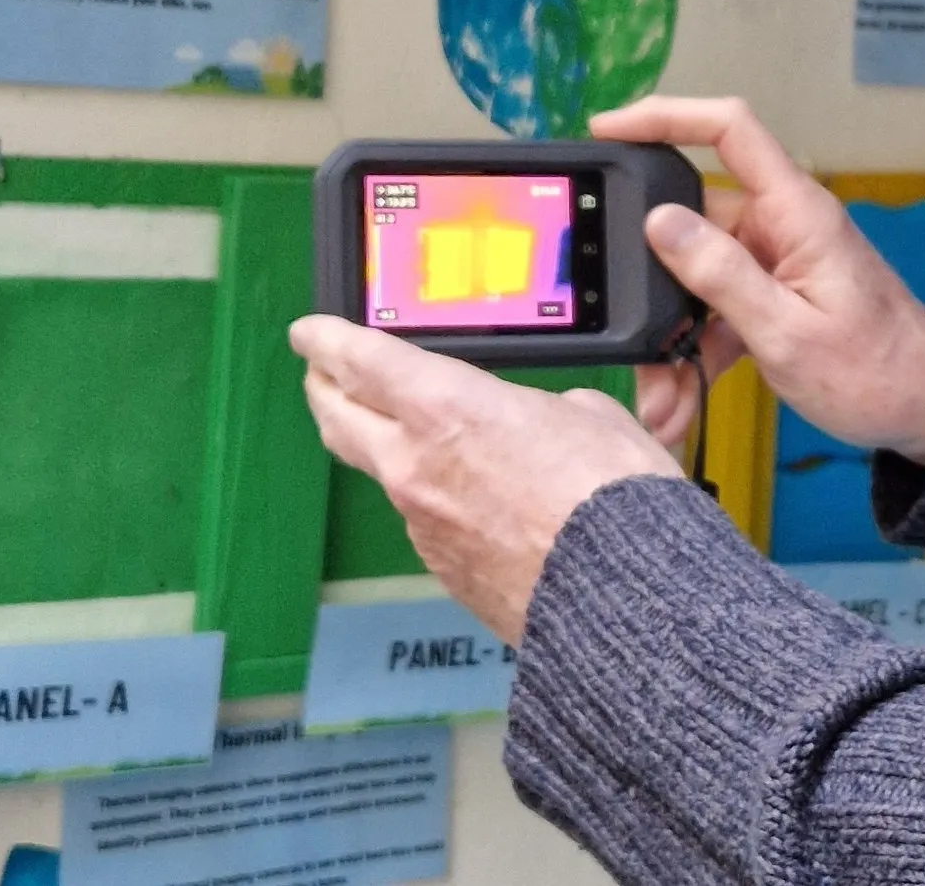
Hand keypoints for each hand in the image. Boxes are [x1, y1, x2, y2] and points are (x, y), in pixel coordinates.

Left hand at [290, 315, 679, 641]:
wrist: (615, 592)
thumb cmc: (608, 493)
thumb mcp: (589, 413)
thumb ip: (541, 409)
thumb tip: (539, 425)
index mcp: (446, 407)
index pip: (359, 361)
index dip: (325, 340)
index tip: (309, 332)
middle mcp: (414, 463)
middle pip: (338, 417)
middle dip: (325, 387)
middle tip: (324, 370)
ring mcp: (420, 521)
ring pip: (380, 470)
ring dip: (382, 444)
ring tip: (409, 430)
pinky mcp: (440, 566)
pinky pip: (421, 516)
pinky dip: (432, 495)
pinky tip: (469, 492)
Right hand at [590, 96, 924, 466]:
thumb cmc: (876, 370)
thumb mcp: (788, 333)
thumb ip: (723, 277)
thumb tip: (662, 222)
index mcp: (796, 212)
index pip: (729, 130)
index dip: (667, 115)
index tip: (608, 129)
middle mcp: (782, 225)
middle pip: (693, 223)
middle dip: (650, 285)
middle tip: (626, 338)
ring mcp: (776, 261)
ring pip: (695, 281)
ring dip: (670, 340)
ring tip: (660, 401)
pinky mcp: (772, 297)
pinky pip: (714, 312)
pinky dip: (693, 356)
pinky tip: (679, 403)